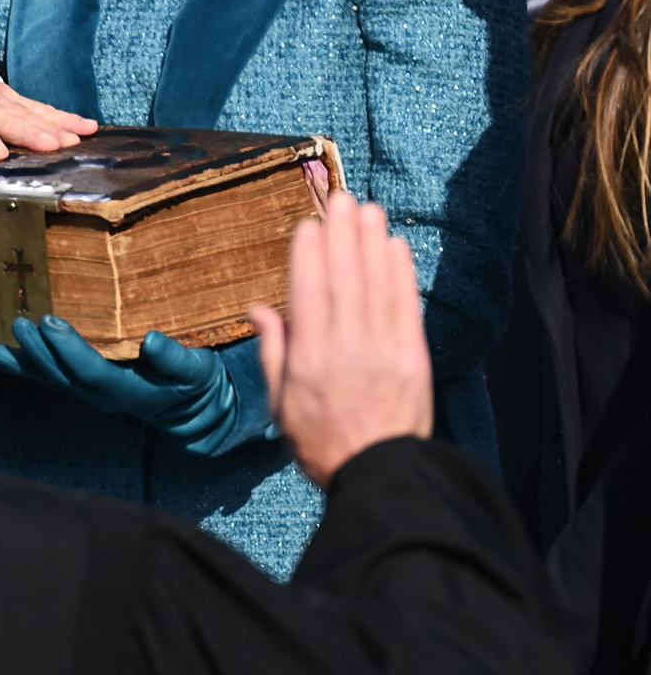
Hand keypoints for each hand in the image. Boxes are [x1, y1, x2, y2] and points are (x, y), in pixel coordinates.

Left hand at [0, 317, 256, 453]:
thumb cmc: (195, 383)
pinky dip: (15, 367)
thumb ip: (175, 359)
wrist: (191, 410)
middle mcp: (100, 395)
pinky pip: (42, 377)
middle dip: (37, 350)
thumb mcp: (197, 370)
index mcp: (128, 390)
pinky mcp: (78, 385)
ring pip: (45, 378)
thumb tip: (153, 340)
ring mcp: (85, 392)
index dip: (69, 349)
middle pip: (61, 375)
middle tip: (17, 322)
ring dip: (17, 362)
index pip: (92, 371)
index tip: (50, 323)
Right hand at [248, 193, 433, 489]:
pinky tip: (394, 247)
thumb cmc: (321, 442)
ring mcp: (383, 352)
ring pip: (375, 286)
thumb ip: (273, 351)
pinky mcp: (414, 359)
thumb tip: (259, 309)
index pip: (308, 295)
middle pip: (344, 281)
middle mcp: (346, 350)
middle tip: (341, 199)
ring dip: (371, 243)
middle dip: (342, 236)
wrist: (380, 475)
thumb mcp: (280, 402)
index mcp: (309, 360)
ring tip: (368, 210)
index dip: (310, 256)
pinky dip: (401, 273)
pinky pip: (406, 307)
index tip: (309, 225)